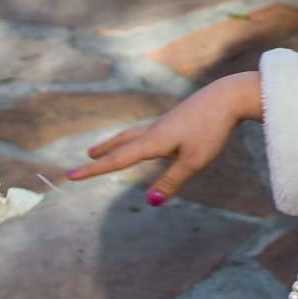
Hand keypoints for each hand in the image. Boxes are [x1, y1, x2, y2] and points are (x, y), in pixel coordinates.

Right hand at [68, 70, 259, 203]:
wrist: (229, 96)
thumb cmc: (212, 129)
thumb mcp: (194, 160)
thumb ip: (172, 180)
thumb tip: (151, 203)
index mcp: (153, 142)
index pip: (117, 160)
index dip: (93, 171)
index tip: (69, 176)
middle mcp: (154, 131)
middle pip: (121, 144)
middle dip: (102, 154)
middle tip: (83, 160)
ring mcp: (165, 123)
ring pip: (132, 134)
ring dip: (115, 143)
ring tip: (101, 149)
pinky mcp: (176, 118)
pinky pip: (147, 131)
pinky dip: (134, 138)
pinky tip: (145, 140)